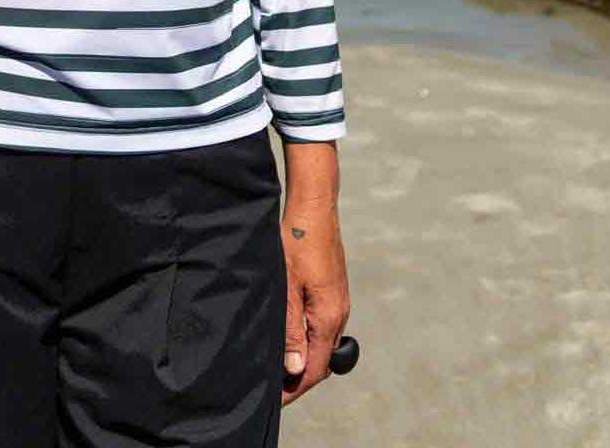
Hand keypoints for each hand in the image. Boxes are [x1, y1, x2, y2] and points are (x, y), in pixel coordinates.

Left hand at [279, 198, 350, 406]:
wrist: (314, 207)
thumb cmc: (296, 242)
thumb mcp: (287, 287)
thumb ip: (290, 330)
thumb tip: (295, 370)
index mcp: (328, 317)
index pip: (314, 369)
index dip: (294, 389)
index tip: (273, 401)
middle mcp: (338, 313)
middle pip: (320, 360)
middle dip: (298, 378)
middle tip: (271, 388)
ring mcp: (338, 302)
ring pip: (320, 342)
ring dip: (302, 358)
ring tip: (276, 365)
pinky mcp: (332, 291)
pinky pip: (321, 325)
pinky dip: (306, 338)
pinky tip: (288, 335)